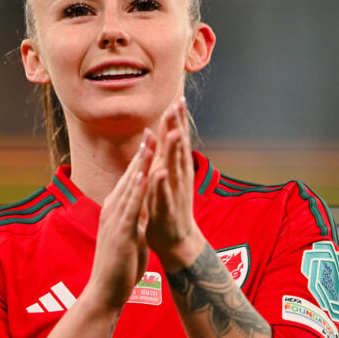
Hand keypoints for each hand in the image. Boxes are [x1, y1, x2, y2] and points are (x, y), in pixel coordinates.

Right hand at [85, 131, 155, 310]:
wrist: (105, 291)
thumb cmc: (120, 263)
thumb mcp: (130, 231)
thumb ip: (135, 214)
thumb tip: (144, 202)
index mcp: (118, 207)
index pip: (133, 175)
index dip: (144, 153)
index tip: (155, 132)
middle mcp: (114, 207)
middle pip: (131, 173)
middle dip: (144, 149)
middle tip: (155, 123)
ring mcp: (115, 218)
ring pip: (130, 185)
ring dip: (141, 161)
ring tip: (152, 139)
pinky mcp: (120, 232)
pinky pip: (131, 207)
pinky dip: (138, 189)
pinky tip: (145, 174)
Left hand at [145, 97, 204, 269]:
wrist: (176, 240)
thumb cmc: (169, 206)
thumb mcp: (168, 177)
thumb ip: (167, 156)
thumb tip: (168, 133)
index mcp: (175, 168)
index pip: (176, 140)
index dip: (177, 119)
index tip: (178, 97)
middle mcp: (178, 177)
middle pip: (178, 147)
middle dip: (178, 125)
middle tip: (179, 103)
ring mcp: (174, 193)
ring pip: (174, 168)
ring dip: (174, 151)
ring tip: (174, 132)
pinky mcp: (167, 210)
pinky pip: (163, 195)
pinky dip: (162, 184)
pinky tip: (159, 172)